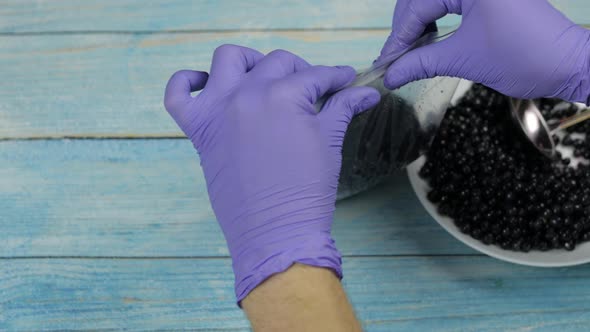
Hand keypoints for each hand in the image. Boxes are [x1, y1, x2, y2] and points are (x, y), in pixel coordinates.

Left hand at [164, 45, 379, 301]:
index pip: (315, 75)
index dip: (335, 77)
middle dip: (301, 71)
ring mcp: (218, 111)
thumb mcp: (329, 143)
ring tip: (264, 78)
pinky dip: (186, 81)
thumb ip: (343, 108)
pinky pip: (177, 95)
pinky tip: (205, 82)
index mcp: (283, 96)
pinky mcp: (199, 131)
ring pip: (227, 60)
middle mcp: (247, 95)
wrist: (277, 234)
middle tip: (313, 89)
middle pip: (276, 63)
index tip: (346, 79)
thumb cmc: (307, 191)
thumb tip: (366, 92)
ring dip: (249, 62)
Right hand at [378, 0, 589, 103]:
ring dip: (419, 22)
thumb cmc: (524, 57)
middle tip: (395, 58)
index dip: (399, 36)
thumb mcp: (465, 60)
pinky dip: (437, 18)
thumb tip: (390, 74)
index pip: (419, 5)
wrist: (568, 64)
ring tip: (410, 50)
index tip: (387, 61)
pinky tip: (430, 38)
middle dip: (406, 27)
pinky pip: (451, 1)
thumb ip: (422, 63)